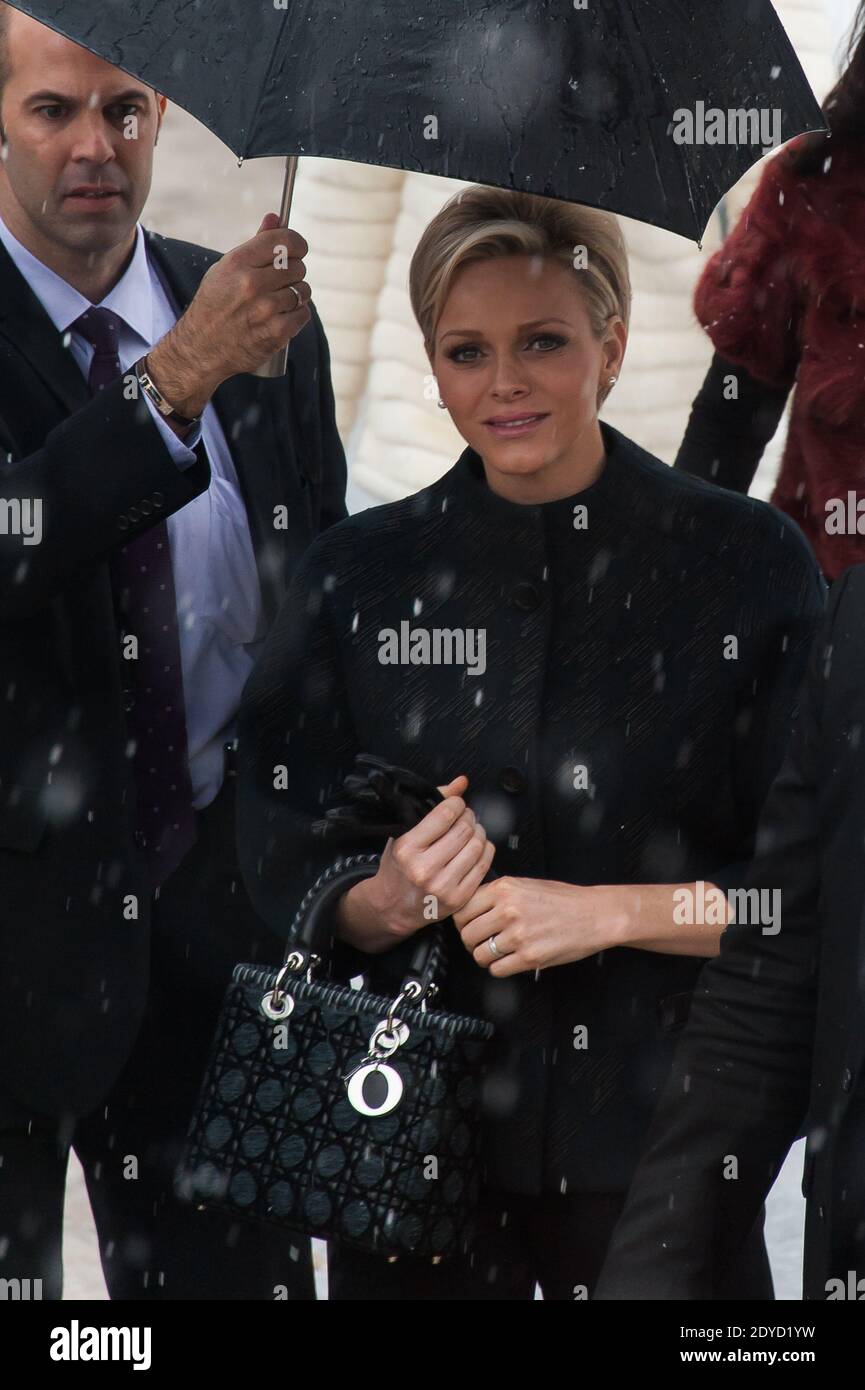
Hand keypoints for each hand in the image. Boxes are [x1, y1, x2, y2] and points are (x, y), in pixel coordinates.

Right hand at [147, 212, 312, 416]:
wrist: (201, 348)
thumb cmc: (215, 305)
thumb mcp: (226, 269)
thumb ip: (255, 244)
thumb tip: (275, 217)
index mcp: (238, 263)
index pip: (284, 240)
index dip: (297, 244)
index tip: (297, 250)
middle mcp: (252, 284)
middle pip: (297, 266)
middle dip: (293, 273)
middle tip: (279, 283)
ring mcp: (265, 310)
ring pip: (303, 291)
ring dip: (296, 295)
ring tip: (278, 302)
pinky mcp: (275, 332)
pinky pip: (303, 314)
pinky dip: (297, 315)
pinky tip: (282, 316)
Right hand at [335, 775, 494, 950]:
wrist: (393, 906)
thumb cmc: (398, 866)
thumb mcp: (404, 832)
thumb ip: (432, 805)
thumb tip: (461, 783)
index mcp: (407, 848)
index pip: (445, 815)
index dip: (457, 804)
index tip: (457, 804)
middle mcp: (424, 869)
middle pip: (464, 830)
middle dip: (469, 817)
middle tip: (466, 817)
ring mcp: (442, 886)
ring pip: (477, 846)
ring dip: (479, 832)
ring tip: (472, 831)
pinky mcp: (457, 899)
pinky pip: (483, 865)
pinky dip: (485, 850)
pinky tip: (477, 847)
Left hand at [452, 877, 626, 975]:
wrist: (595, 915)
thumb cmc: (565, 900)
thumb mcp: (526, 885)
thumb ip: (498, 894)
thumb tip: (471, 908)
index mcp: (505, 889)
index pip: (463, 908)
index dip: (462, 920)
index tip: (467, 925)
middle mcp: (508, 910)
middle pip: (467, 933)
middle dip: (471, 941)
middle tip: (480, 941)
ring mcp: (518, 935)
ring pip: (479, 954)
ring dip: (484, 956)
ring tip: (495, 952)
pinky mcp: (529, 957)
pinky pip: (497, 969)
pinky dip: (499, 968)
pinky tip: (509, 960)